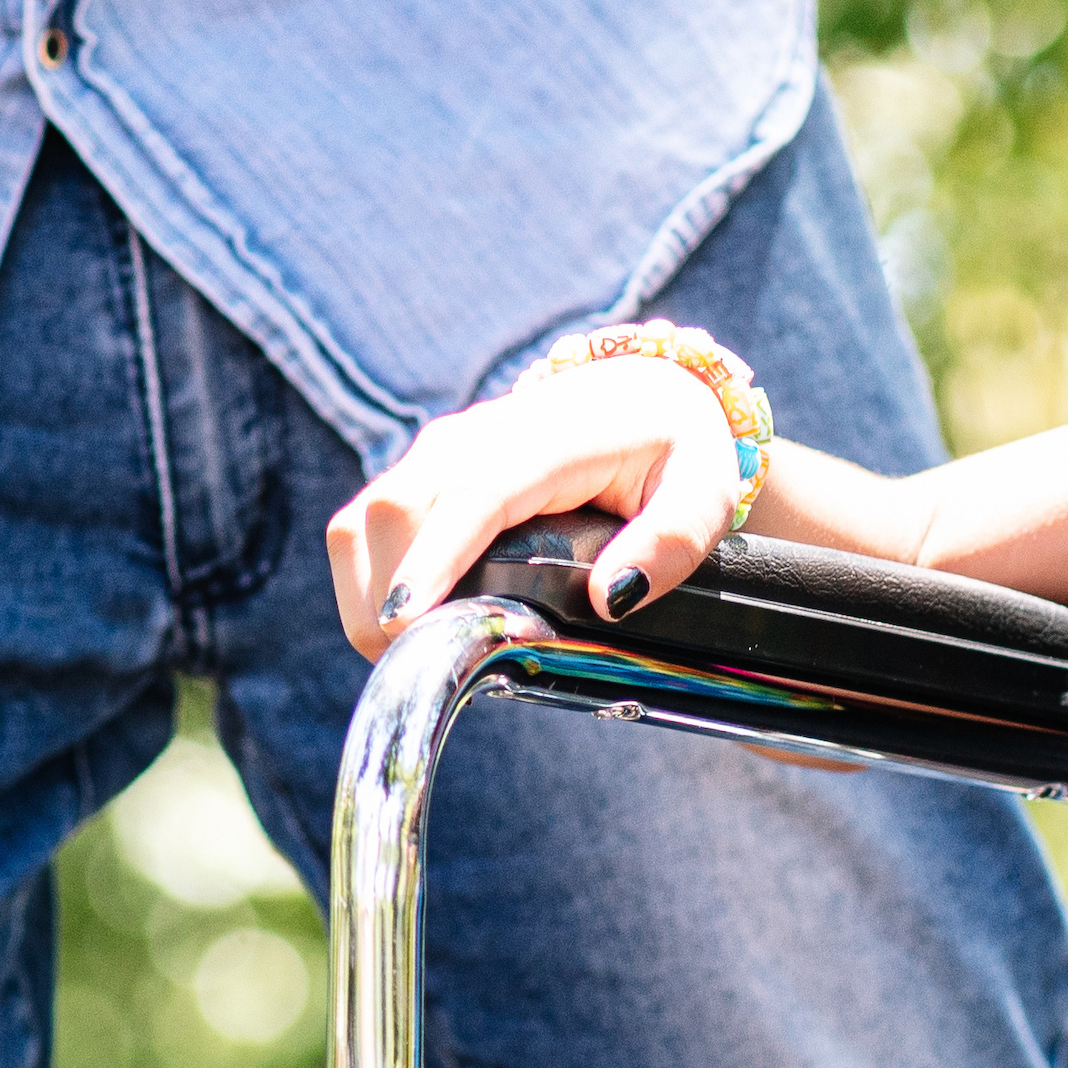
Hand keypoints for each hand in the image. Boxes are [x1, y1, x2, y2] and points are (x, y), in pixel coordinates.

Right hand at [322, 341, 754, 648]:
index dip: (433, 558)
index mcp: (548, 439)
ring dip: (367, 595)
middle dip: (387, 597)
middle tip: (420, 672)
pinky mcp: (420, 472)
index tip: (407, 621)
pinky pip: (365, 526)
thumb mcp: (704, 494)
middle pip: (395, 509)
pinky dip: (368, 581)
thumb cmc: (675, 451)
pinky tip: (403, 626)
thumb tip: (609, 599)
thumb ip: (670, 543)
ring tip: (407, 658)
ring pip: (363, 520)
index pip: (472, 495)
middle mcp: (475, 437)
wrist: (642, 395)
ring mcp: (438, 451)